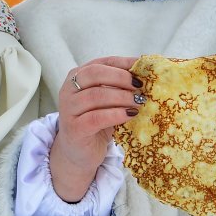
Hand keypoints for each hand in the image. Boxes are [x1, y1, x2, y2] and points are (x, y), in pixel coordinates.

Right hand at [51, 56, 139, 201]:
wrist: (79, 152)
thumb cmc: (96, 123)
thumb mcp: (107, 101)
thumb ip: (118, 87)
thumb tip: (146, 75)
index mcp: (76, 77)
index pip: (101, 63)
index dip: (123, 63)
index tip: (142, 67)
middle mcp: (68, 89)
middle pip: (95, 74)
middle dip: (121, 77)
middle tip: (140, 87)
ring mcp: (69, 109)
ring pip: (96, 95)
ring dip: (122, 97)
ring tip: (139, 102)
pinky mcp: (74, 128)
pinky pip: (96, 117)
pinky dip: (116, 114)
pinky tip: (130, 115)